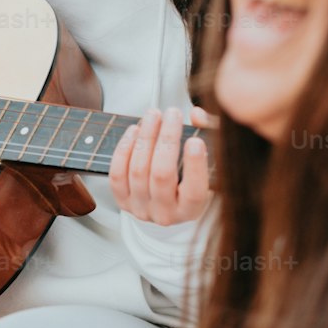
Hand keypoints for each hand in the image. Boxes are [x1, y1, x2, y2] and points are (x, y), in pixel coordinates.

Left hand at [109, 106, 210, 224]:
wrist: (169, 202)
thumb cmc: (192, 179)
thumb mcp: (209, 161)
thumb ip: (209, 135)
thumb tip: (197, 115)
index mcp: (192, 209)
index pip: (194, 191)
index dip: (194, 165)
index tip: (195, 140)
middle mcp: (166, 214)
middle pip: (162, 174)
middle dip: (167, 139)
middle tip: (173, 113)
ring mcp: (141, 208)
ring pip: (138, 170)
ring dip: (145, 137)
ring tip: (153, 115)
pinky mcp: (122, 200)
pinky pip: (117, 174)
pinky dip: (124, 148)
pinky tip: (135, 130)